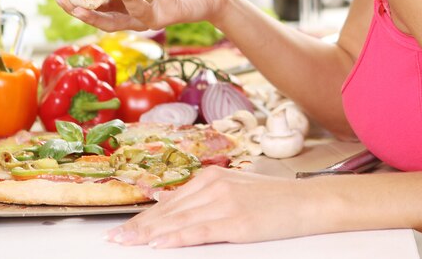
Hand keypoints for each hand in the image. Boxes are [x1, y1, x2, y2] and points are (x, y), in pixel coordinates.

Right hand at [56, 0, 226, 32]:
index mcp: (127, 7)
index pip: (99, 12)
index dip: (79, 9)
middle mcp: (138, 17)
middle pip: (109, 22)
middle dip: (90, 16)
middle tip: (73, 5)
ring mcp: (155, 16)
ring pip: (136, 14)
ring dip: (127, 0)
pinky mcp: (174, 12)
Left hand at [106, 166, 325, 247]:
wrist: (306, 201)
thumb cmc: (273, 198)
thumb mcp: (233, 188)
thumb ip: (200, 194)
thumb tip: (166, 200)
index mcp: (212, 177)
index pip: (170, 202)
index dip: (144, 217)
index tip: (123, 228)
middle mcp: (214, 186)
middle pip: (169, 211)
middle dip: (140, 226)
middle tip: (115, 238)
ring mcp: (225, 203)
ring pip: (179, 221)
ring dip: (150, 233)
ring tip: (127, 242)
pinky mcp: (237, 222)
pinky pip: (200, 231)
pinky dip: (177, 238)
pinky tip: (159, 244)